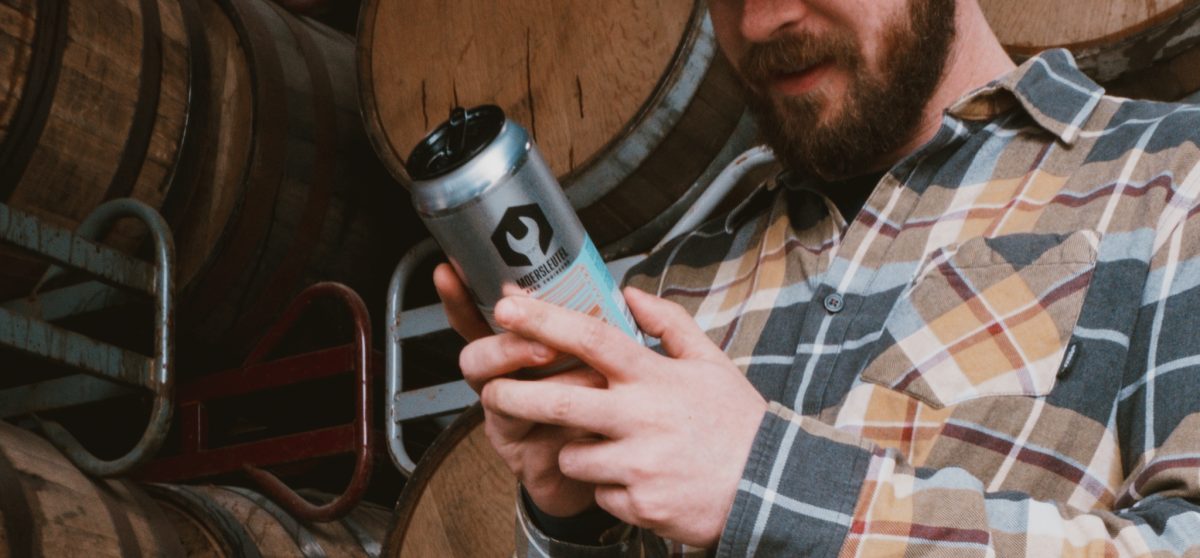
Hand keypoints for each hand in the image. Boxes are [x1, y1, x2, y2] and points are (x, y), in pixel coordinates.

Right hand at [435, 264, 601, 517]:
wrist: (614, 462)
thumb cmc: (598, 403)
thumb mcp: (595, 356)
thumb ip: (594, 329)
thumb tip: (621, 292)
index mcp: (513, 353)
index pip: (475, 321)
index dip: (458, 299)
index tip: (449, 272)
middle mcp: (500, 385)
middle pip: (475, 359)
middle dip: (507, 348)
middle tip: (545, 346)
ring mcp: (506, 423)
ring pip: (498, 399)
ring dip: (544, 387)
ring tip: (588, 378)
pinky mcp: (523, 459)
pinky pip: (534, 441)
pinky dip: (565, 427)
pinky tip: (591, 421)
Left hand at [480, 287, 767, 545]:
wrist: (769, 487)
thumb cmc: (736, 423)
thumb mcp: (710, 362)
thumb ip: (668, 323)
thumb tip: (631, 293)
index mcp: (655, 377)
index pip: (591, 337)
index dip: (543, 320)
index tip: (506, 306)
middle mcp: (642, 418)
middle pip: (560, 403)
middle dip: (515, 396)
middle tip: (491, 391)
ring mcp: (639, 464)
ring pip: (572, 456)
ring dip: (574, 451)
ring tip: (607, 447)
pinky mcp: (639, 504)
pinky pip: (599, 492)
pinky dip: (607, 486)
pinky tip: (638, 479)